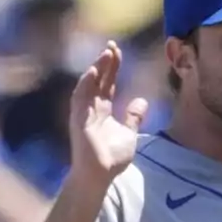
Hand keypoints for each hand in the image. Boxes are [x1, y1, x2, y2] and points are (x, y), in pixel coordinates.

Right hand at [69, 41, 147, 185]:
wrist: (100, 176)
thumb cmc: (111, 157)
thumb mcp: (129, 133)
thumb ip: (133, 117)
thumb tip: (142, 101)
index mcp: (102, 109)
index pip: (108, 82)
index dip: (112, 67)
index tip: (117, 52)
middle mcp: (91, 107)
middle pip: (98, 80)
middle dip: (104, 62)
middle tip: (112, 46)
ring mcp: (84, 113)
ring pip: (89, 86)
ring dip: (96, 69)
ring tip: (105, 54)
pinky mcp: (79, 121)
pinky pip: (80, 99)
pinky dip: (85, 85)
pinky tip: (92, 72)